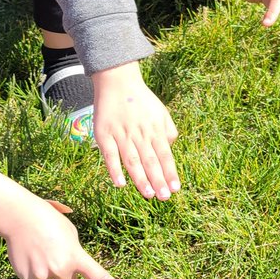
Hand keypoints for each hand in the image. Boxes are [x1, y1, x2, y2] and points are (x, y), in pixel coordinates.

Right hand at [0, 172, 135, 278]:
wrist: (20, 216)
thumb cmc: (50, 221)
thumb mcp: (71, 234)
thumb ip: (76, 254)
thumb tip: (70, 273)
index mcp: (77, 257)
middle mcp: (61, 269)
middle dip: (64, 274)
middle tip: (55, 254)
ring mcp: (42, 275)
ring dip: (47, 271)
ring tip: (39, 250)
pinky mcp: (26, 277)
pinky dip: (31, 269)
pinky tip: (28, 253)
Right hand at [92, 62, 179, 199]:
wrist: (117, 81)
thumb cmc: (140, 99)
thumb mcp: (161, 111)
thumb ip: (168, 130)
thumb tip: (171, 148)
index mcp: (155, 129)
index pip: (165, 155)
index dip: (170, 172)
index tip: (175, 188)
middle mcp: (140, 133)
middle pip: (151, 160)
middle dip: (158, 180)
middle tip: (164, 197)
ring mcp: (121, 135)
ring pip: (133, 160)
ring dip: (141, 179)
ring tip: (148, 194)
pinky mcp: (104, 135)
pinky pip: (110, 155)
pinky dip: (115, 170)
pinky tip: (121, 184)